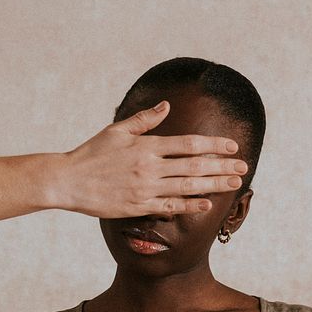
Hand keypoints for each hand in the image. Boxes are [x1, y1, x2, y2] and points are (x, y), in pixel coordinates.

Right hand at [51, 100, 247, 217]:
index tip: (233, 146)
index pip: (188, 144)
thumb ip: (145, 119)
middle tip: (244, 166)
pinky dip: (190, 205)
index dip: (214, 145)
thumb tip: (167, 105)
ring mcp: (145, 188)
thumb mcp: (117, 130)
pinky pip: (170, 206)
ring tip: (235, 182)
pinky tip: (208, 204)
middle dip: (222, 165)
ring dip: (214, 184)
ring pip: (188, 186)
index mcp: (147, 146)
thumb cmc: (91, 153)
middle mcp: (149, 167)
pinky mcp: (138, 206)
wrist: (67, 181)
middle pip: (194, 165)